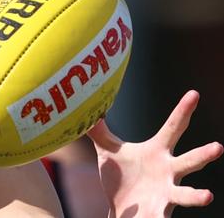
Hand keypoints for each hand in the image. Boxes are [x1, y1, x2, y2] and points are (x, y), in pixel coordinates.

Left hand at [87, 90, 222, 216]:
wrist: (120, 207)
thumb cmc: (121, 175)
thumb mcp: (108, 150)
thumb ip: (99, 131)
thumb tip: (88, 110)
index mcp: (158, 152)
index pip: (173, 128)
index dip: (183, 111)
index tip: (194, 94)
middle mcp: (168, 171)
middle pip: (188, 161)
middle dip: (203, 155)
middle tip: (218, 147)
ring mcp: (166, 193)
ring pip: (184, 195)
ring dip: (195, 196)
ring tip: (207, 196)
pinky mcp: (158, 213)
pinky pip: (160, 217)